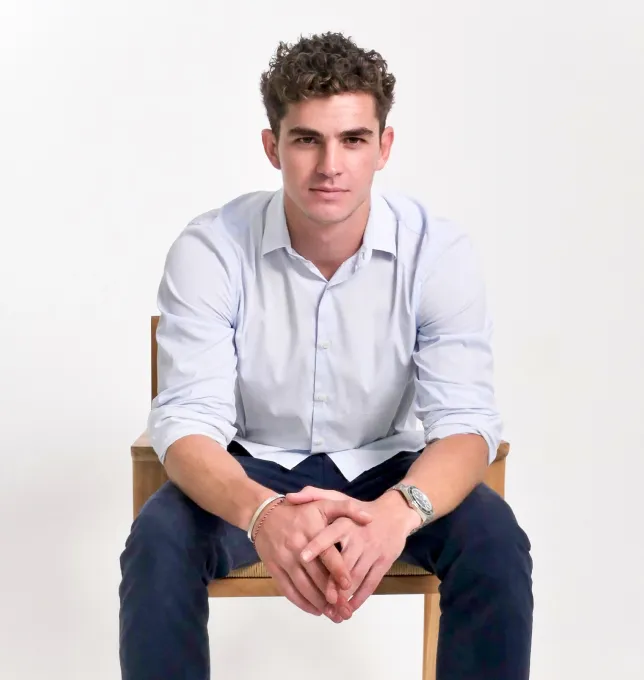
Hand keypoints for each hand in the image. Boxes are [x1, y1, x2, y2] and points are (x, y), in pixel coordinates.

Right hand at [253, 497, 371, 620]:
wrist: (265, 515)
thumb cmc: (299, 512)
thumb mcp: (323, 503)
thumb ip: (347, 509)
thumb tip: (369, 518)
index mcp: (311, 529)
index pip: (327, 553)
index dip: (338, 570)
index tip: (349, 585)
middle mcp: (296, 546)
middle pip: (316, 576)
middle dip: (332, 595)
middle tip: (346, 611)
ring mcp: (284, 559)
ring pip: (303, 586)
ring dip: (319, 604)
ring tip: (334, 615)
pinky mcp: (274, 569)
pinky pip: (288, 590)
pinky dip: (302, 603)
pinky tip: (315, 610)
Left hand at [286, 486, 419, 613]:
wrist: (395, 514)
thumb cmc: (359, 509)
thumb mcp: (338, 498)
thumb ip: (314, 496)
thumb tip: (290, 497)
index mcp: (345, 522)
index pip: (329, 534)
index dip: (316, 545)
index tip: (302, 557)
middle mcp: (359, 537)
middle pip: (344, 563)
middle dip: (332, 582)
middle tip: (321, 598)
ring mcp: (373, 551)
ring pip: (357, 577)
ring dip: (345, 595)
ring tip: (332, 610)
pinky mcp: (384, 563)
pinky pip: (371, 583)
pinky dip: (361, 598)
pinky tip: (350, 608)